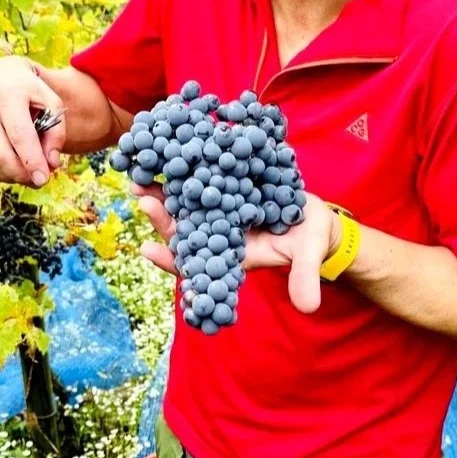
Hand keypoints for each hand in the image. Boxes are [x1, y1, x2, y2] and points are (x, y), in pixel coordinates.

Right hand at [0, 56, 65, 187]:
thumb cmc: (30, 91)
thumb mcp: (51, 101)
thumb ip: (56, 132)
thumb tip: (51, 165)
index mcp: (8, 94)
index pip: (19, 135)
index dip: (32, 161)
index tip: (44, 178)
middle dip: (21, 174)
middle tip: (38, 179)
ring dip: (8, 177)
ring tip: (25, 173)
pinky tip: (7, 172)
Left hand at [130, 184, 339, 313]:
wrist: (316, 215)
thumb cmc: (310, 239)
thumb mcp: (309, 255)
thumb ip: (304, 277)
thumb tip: (309, 307)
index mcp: (232, 253)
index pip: (196, 261)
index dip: (172, 259)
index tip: (148, 249)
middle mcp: (220, 231)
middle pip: (184, 227)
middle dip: (161, 215)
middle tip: (141, 198)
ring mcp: (223, 208)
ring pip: (188, 201)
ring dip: (165, 189)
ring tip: (140, 174)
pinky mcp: (230, 185)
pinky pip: (205, 177)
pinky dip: (189, 166)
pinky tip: (171, 150)